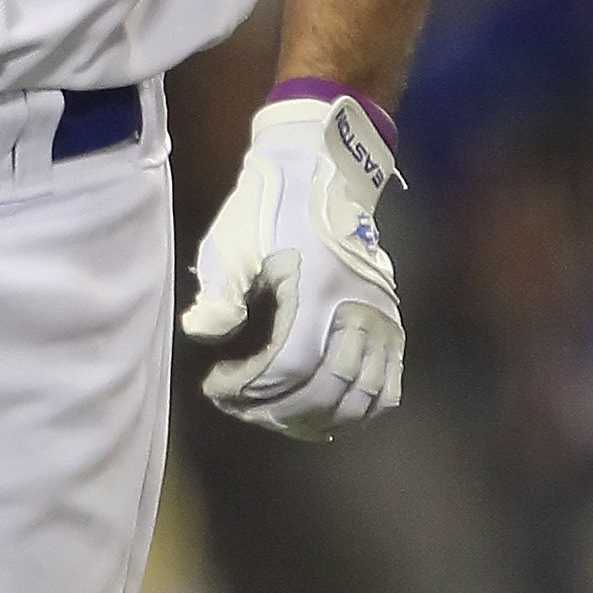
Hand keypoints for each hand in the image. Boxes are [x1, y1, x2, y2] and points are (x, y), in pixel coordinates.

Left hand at [180, 94, 403, 441]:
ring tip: (276, 416)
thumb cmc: (270, 205)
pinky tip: (323, 417)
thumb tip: (201, 334)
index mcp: (316, 289)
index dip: (248, 389)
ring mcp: (380, 319)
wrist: (322, 172)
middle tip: (239, 405)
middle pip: (323, 391)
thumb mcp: (233, 239)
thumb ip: (219, 291)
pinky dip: (357, 412)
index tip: (215, 385)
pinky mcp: (391, 323)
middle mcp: (357, 311)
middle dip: (275, 410)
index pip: (287, 366)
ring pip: (359, 399)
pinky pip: (387, 387)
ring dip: (315, 419)